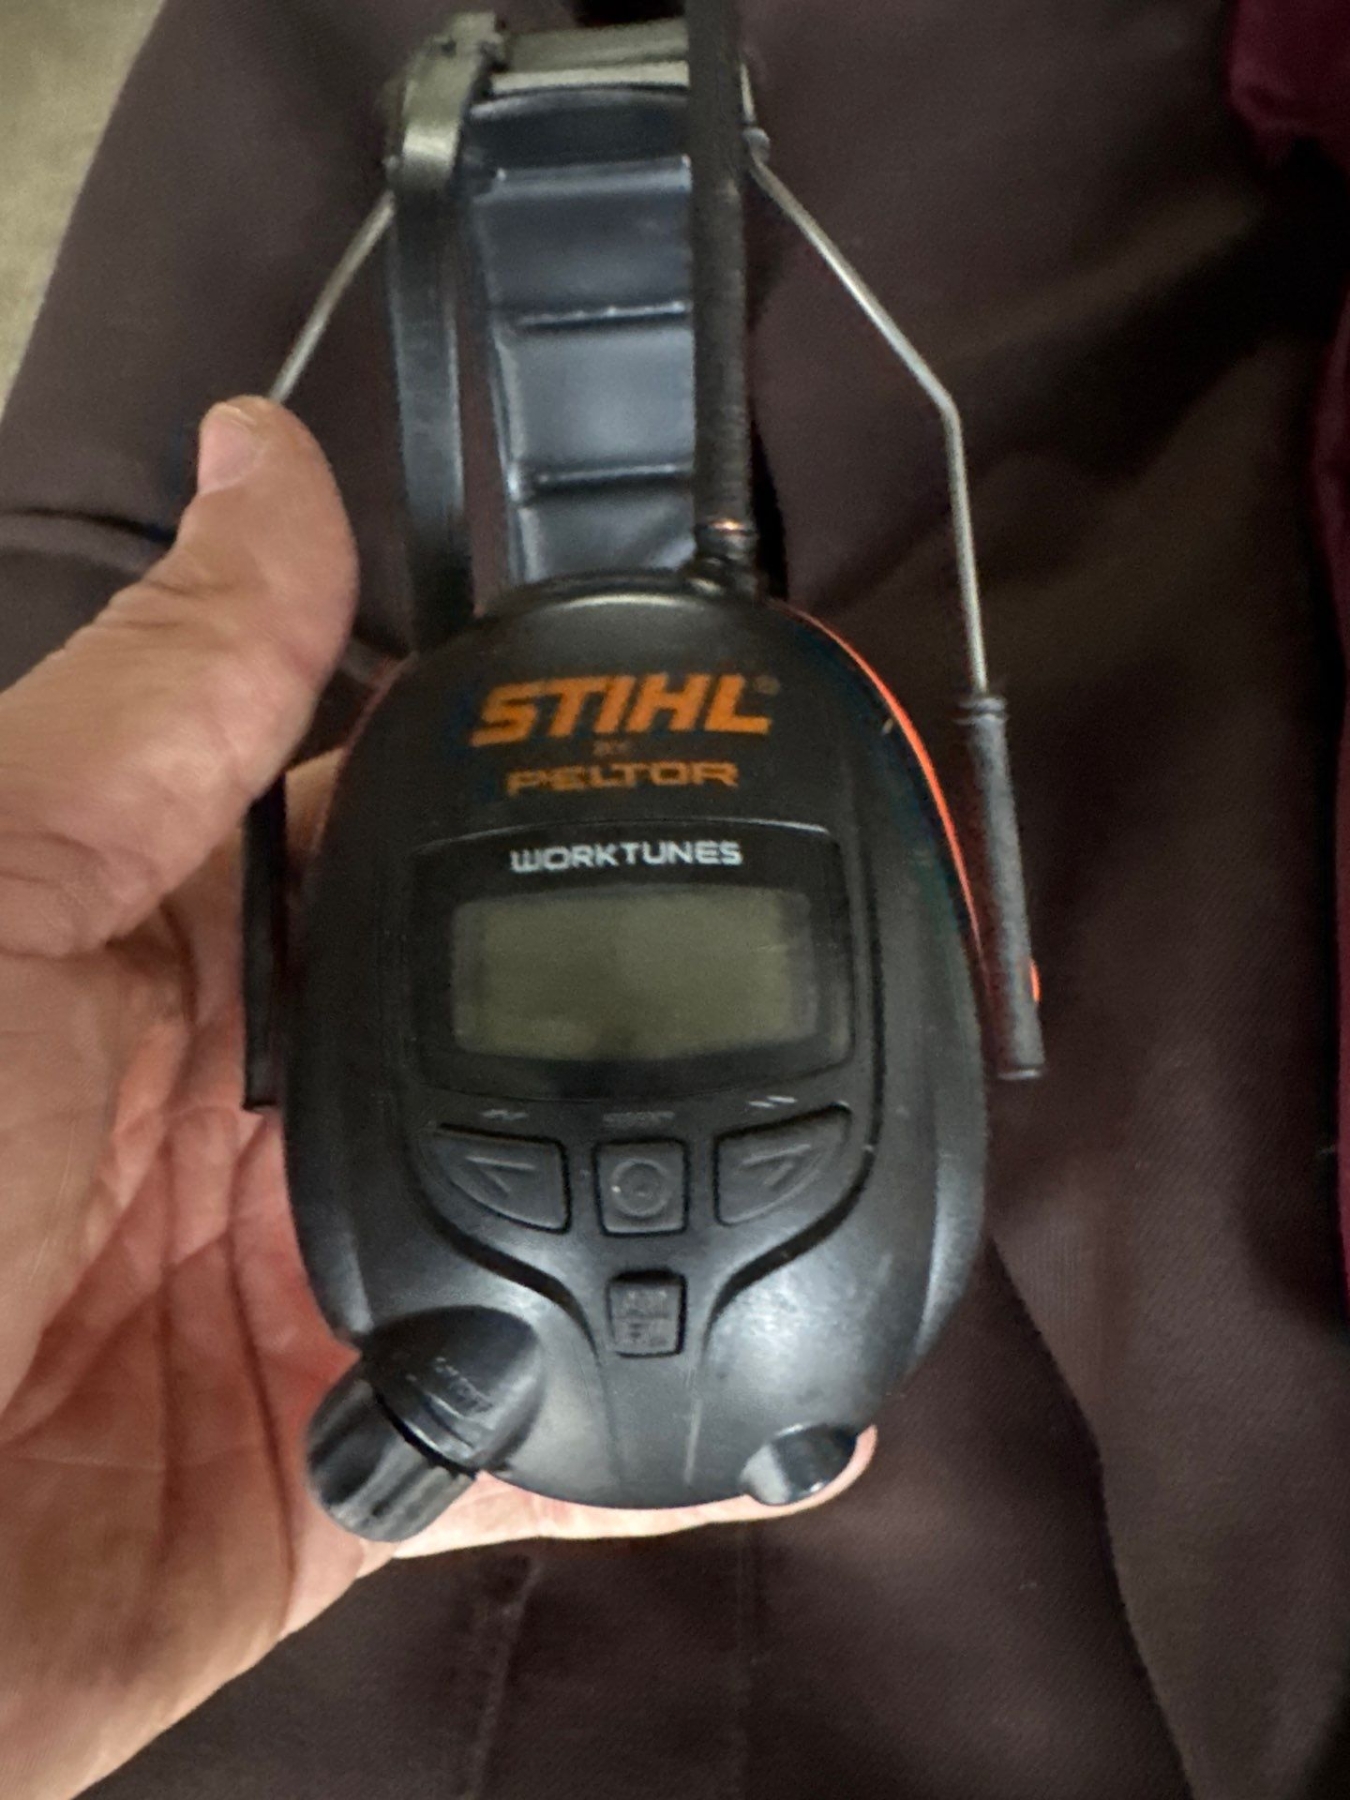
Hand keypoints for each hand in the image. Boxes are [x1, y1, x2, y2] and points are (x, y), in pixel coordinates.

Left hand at [0, 400, 870, 1799]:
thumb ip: (167, 699)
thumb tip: (268, 450)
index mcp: (182, 962)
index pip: (405, 836)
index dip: (546, 784)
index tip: (705, 747)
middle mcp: (258, 1123)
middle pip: (507, 1036)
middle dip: (658, 1001)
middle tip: (839, 964)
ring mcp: (311, 1300)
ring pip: (551, 1232)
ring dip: (687, 1212)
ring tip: (857, 1164)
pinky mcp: (346, 1477)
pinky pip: (535, 1450)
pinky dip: (661, 1442)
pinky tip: (800, 1409)